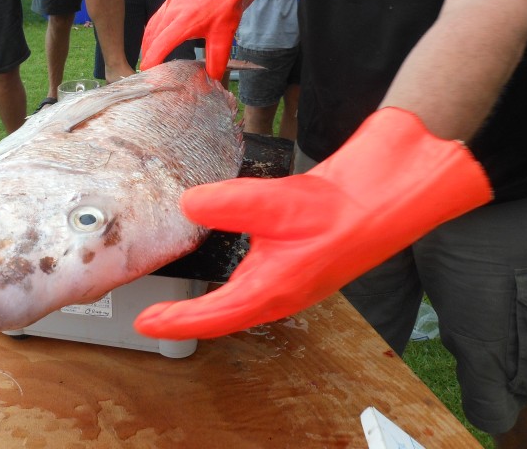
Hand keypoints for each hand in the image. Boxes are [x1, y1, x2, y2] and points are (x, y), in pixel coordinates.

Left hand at [133, 108, 491, 339]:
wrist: (380, 201)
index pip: (213, 316)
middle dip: (186, 318)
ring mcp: (286, 280)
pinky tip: (223, 263)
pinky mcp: (292, 263)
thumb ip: (228, 204)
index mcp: (271, 290)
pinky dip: (229, 280)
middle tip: (151, 316)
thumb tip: (188, 205)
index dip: (175, 322)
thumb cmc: (339, 213)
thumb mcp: (275, 204)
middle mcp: (277, 293)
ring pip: (238, 299)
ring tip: (177, 300)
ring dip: (208, 304)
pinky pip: (252, 281)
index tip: (146, 325)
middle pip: (222, 315)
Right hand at [140, 0, 292, 78]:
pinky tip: (157, 37)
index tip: (146, 77)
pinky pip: (157, 18)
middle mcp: (171, 13)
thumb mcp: (225, 33)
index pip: (158, 47)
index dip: (150, 63)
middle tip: (147, 74)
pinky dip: (152, 31)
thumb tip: (212, 79)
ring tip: (150, 59)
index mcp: (181, 22)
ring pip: (151, 28)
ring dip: (148, 44)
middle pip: (150, 39)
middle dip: (146, 56)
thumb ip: (217, 58)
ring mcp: (171, 3)